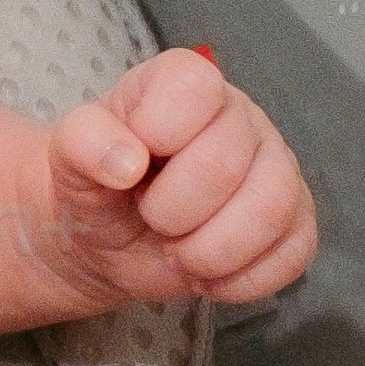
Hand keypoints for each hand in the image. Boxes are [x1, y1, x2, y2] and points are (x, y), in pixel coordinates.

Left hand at [43, 47, 316, 312]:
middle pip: (226, 162)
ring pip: (272, 208)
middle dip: (171, 210)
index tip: (130, 166)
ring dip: (209, 251)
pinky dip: (240, 280)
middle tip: (150, 218)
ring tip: (179, 252)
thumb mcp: (69, 156)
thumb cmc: (97, 186)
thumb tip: (127, 162)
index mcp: (185, 85)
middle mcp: (241, 118)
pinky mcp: (295, 224)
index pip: (195, 87)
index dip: (158, 132)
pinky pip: (293, 255)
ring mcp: (276, 169)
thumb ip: (84, 141)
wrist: (109, 241)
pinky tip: (208, 274)